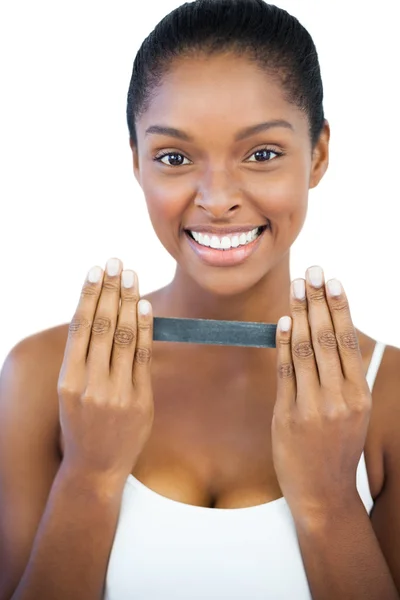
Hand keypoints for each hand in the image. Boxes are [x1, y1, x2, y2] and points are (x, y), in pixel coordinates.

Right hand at [57, 258, 153, 487]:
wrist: (95, 468)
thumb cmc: (82, 425)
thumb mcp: (71, 393)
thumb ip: (82, 359)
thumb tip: (97, 315)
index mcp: (68, 380)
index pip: (79, 327)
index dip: (88, 295)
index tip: (95, 270)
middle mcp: (89, 384)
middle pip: (101, 326)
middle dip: (110, 290)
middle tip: (115, 262)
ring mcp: (116, 393)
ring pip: (122, 337)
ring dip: (128, 302)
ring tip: (130, 276)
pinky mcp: (139, 400)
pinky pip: (142, 357)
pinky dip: (144, 329)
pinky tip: (144, 306)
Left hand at [272, 265, 371, 521]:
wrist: (323, 492)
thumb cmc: (336, 447)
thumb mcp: (352, 413)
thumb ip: (342, 378)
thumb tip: (330, 336)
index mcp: (359, 394)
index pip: (350, 341)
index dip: (341, 308)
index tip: (334, 281)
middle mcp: (340, 398)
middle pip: (329, 338)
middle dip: (319, 300)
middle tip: (314, 271)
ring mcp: (314, 406)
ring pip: (308, 349)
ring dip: (301, 313)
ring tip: (298, 286)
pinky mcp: (289, 415)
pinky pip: (286, 371)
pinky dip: (284, 343)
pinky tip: (284, 320)